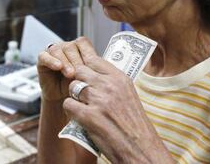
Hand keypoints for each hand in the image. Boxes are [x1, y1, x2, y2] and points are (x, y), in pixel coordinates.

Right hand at [37, 39, 86, 101]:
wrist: (62, 98)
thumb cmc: (76, 87)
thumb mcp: (87, 78)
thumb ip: (90, 70)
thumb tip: (97, 68)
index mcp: (79, 49)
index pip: (83, 43)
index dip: (86, 52)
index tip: (90, 66)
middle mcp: (66, 48)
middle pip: (70, 46)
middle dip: (76, 61)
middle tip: (80, 73)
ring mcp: (54, 52)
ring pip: (57, 50)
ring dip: (65, 62)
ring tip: (70, 74)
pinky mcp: (42, 59)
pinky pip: (44, 56)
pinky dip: (51, 60)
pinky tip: (58, 67)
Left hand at [62, 38, 171, 162]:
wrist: (141, 149)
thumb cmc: (135, 125)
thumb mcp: (128, 95)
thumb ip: (112, 82)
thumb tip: (94, 72)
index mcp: (120, 79)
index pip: (94, 60)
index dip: (86, 67)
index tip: (86, 75)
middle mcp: (109, 86)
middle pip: (80, 71)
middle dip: (78, 80)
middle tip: (82, 92)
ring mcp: (98, 100)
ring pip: (72, 86)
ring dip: (74, 96)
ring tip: (82, 105)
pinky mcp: (88, 116)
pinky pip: (68, 104)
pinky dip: (70, 110)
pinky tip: (79, 116)